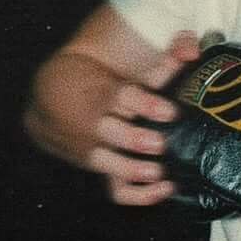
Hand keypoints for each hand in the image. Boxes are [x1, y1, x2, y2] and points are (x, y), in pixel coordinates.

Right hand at [26, 29, 200, 206]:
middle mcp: (95, 122)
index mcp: (102, 92)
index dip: (147, 105)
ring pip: (110, 164)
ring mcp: (93, 148)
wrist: (48, 99)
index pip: (123, 98)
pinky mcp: (98, 167)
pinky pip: (115, 188)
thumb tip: (193, 46)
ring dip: (135, 169)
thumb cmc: (96, 80)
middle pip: (114, 133)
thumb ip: (162, 59)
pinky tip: (164, 189)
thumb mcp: (120, 67)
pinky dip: (138, 194)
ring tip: (161, 172)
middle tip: (161, 144)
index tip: (170, 112)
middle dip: (137, 140)